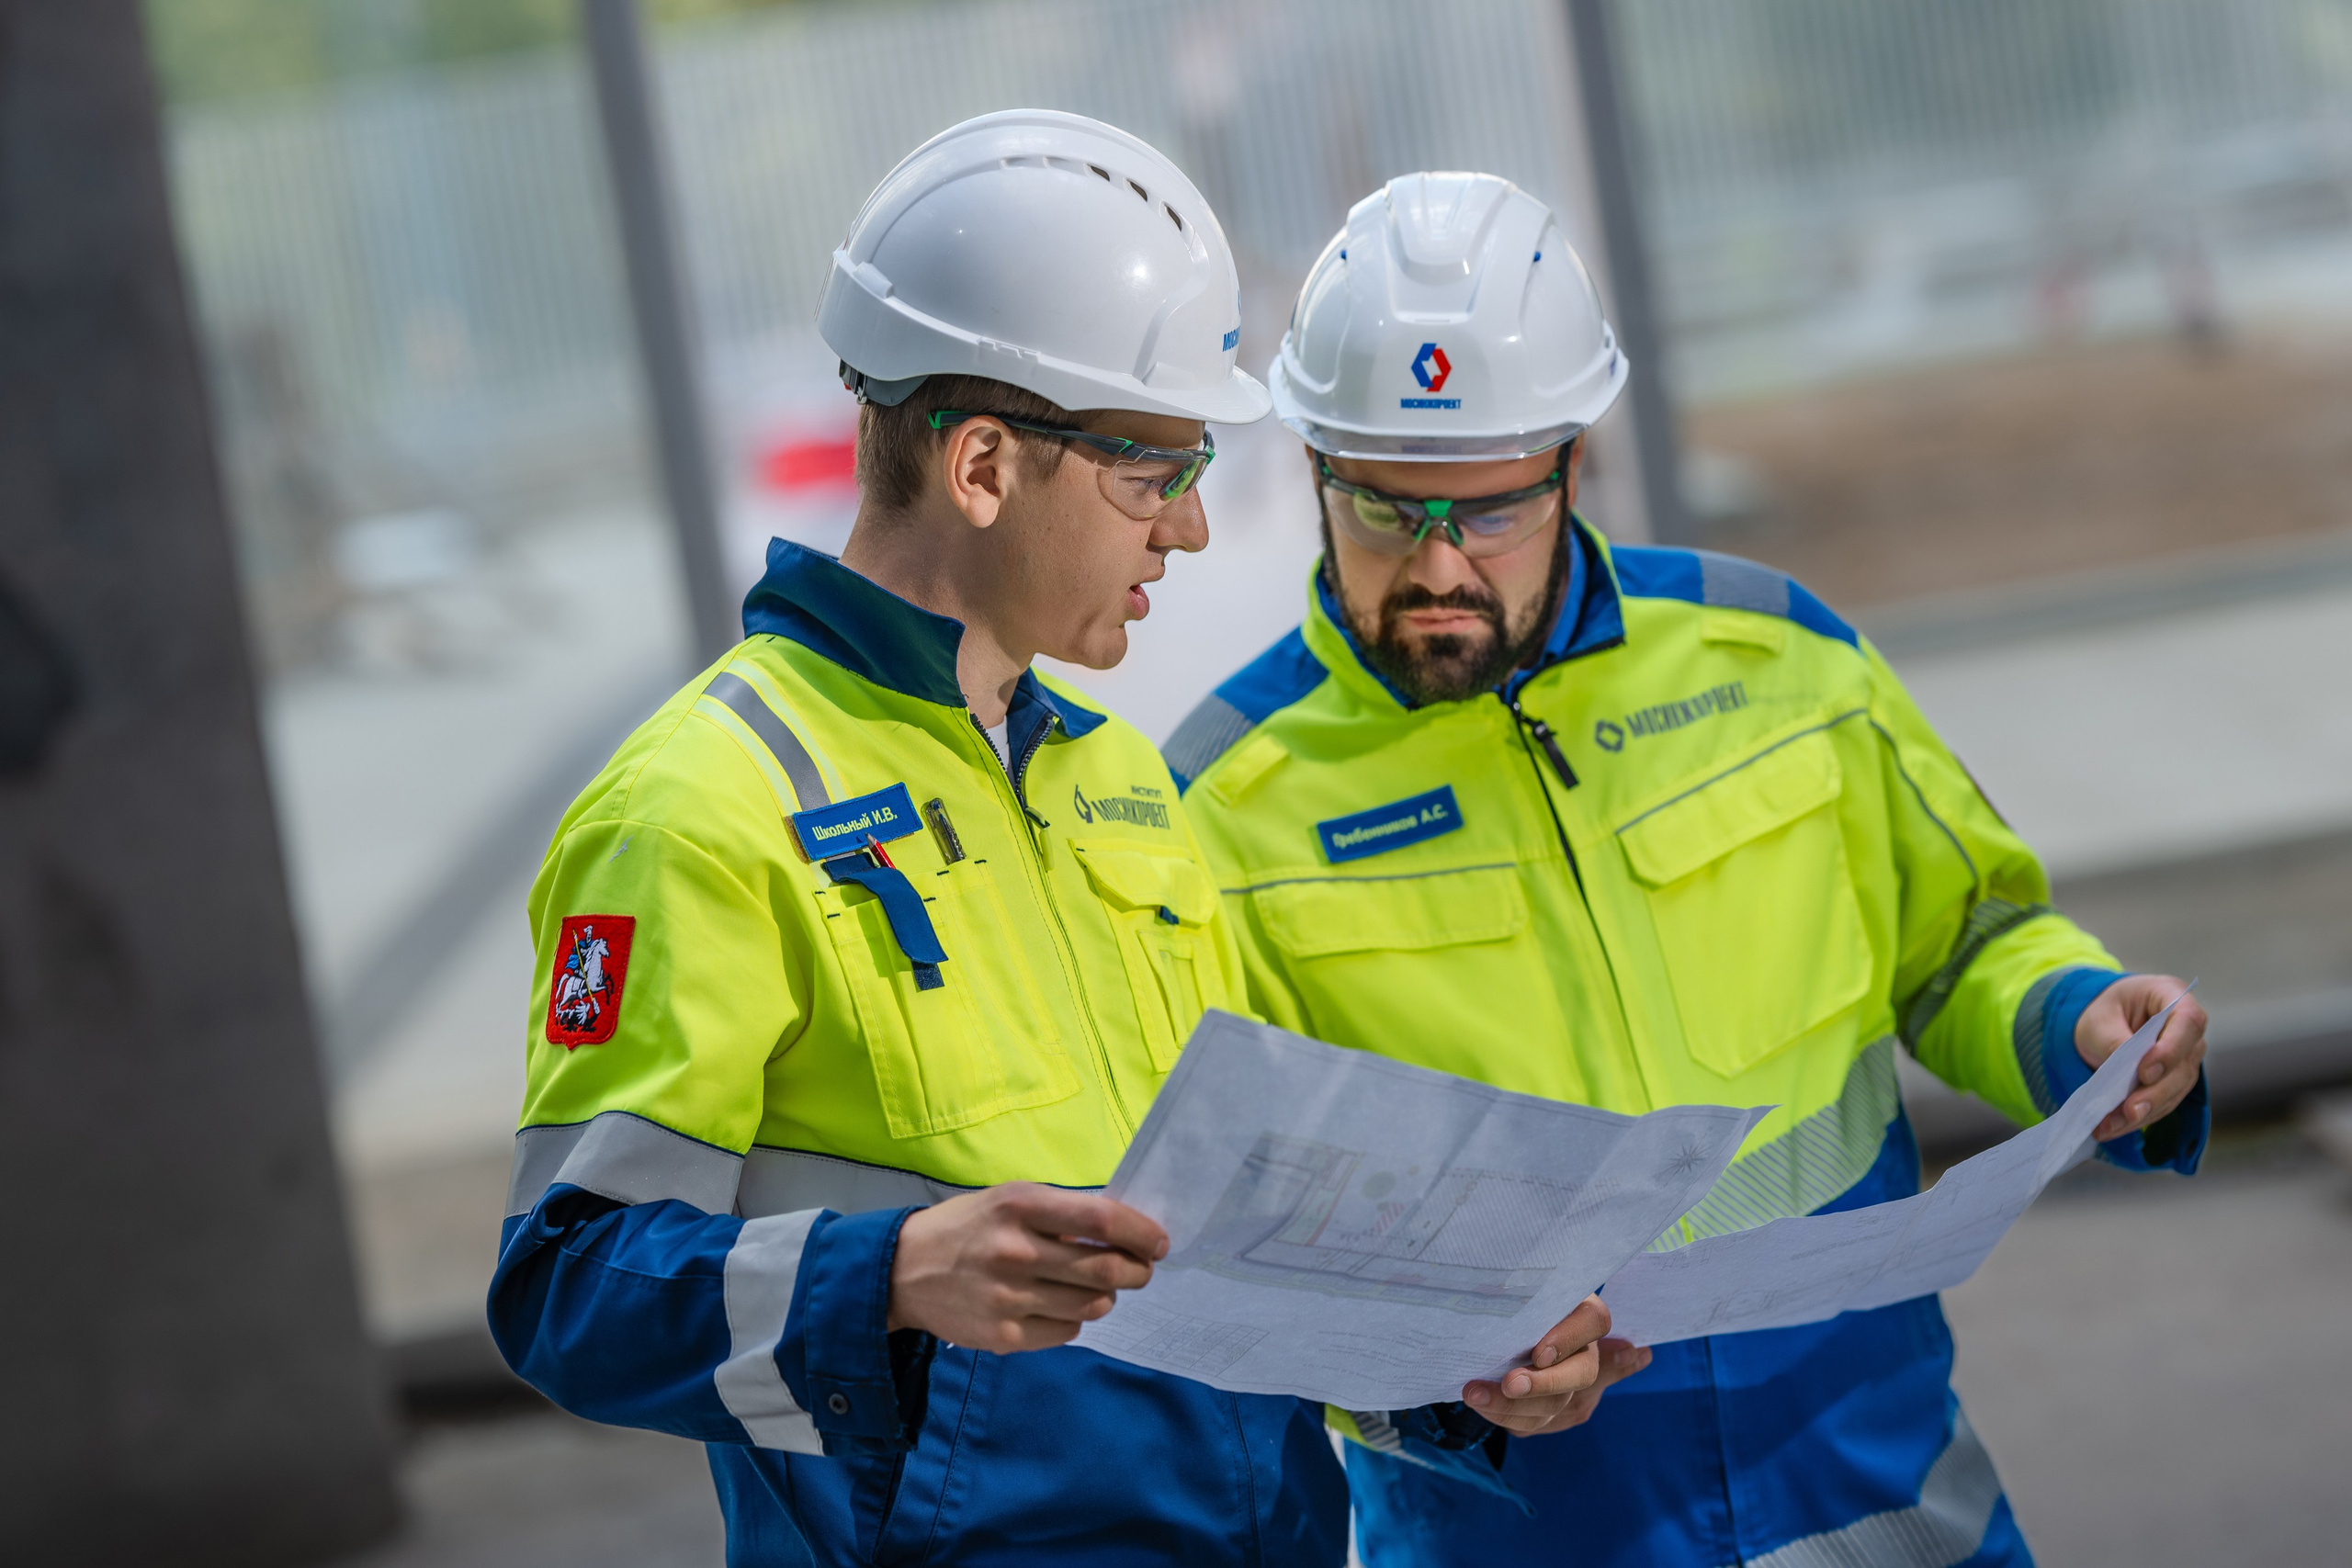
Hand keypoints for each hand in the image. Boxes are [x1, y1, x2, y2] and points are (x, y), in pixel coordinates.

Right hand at [888, 1183, 1166, 1353]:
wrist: (902, 1271)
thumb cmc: (968, 1227)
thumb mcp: (1010, 1199)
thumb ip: (1061, 1212)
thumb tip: (1124, 1230)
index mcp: (1021, 1206)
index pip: (1101, 1220)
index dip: (1140, 1233)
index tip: (1158, 1242)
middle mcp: (1016, 1251)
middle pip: (1105, 1270)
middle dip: (1136, 1271)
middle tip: (1141, 1269)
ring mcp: (1009, 1298)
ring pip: (1092, 1306)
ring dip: (1107, 1297)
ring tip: (1098, 1287)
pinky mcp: (1003, 1336)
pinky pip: (1067, 1332)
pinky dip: (1076, 1319)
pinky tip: (1062, 1305)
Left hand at [1461, 1295, 1648, 1434]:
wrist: (1494, 1323)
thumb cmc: (1507, 1296)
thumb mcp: (1515, 1288)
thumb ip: (1520, 1284)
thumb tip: (1589, 1309)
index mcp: (1581, 1312)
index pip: (1594, 1321)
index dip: (1570, 1339)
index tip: (1539, 1353)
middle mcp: (1583, 1350)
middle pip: (1581, 1374)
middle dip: (1543, 1385)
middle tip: (1509, 1384)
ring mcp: (1568, 1385)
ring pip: (1553, 1406)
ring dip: (1511, 1406)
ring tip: (1474, 1394)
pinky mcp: (1546, 1409)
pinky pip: (1531, 1421)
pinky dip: (1502, 1415)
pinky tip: (1479, 1402)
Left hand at [2075, 973, 2206, 1140]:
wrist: (2104, 1019)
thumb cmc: (2104, 1009)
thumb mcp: (2099, 1018)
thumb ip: (2114, 1040)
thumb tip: (2127, 1072)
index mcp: (2173, 996)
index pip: (2188, 1021)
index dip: (2171, 1050)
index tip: (2145, 1072)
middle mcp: (2188, 1030)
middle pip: (2184, 1065)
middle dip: (2155, 1093)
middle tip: (2129, 1111)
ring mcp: (2186, 1058)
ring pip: (2175, 1090)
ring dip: (2144, 1112)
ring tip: (2110, 1126)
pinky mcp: (2175, 1082)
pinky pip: (2163, 1103)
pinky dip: (2138, 1118)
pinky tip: (2112, 1128)